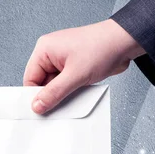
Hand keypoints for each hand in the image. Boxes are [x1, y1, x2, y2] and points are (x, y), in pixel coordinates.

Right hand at [23, 19, 144, 113]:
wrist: (125, 43)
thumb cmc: (102, 48)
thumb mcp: (74, 76)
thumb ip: (54, 93)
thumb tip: (37, 105)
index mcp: (45, 49)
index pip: (30, 78)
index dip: (34, 95)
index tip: (40, 110)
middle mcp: (51, 53)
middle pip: (41, 83)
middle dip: (50, 95)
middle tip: (58, 106)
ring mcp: (63, 60)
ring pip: (54, 86)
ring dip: (63, 94)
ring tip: (74, 94)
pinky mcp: (73, 67)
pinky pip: (66, 84)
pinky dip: (71, 91)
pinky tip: (79, 92)